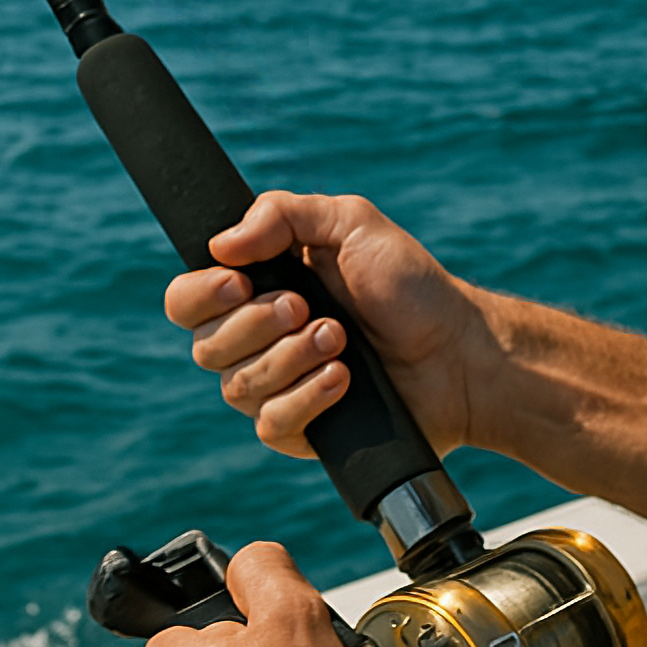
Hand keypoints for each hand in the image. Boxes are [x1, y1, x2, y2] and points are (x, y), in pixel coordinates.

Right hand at [164, 190, 488, 458]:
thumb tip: (220, 243)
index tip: (239, 280)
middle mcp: (258, 341)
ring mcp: (278, 388)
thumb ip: (284, 214)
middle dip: (256, 324)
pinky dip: (307, 397)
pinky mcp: (301, 431)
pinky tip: (343, 379)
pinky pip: (271, 424)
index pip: (187, 300)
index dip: (199, 294)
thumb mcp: (353, 225)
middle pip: (204, 346)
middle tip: (308, 307)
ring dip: (290, 357)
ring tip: (341, 338)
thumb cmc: (410, 286)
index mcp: (260, 289)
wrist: (460, 349)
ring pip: (236, 387)